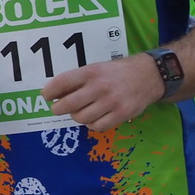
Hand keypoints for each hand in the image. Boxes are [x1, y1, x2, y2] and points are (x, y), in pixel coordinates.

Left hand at [43, 53, 163, 131]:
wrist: (148, 76)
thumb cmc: (117, 72)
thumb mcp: (97, 68)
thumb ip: (78, 80)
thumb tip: (55, 94)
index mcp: (91, 72)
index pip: (62, 82)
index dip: (49, 91)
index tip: (46, 96)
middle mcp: (100, 87)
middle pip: (68, 105)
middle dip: (57, 109)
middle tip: (57, 108)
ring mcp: (111, 102)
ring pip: (81, 118)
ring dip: (76, 116)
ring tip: (80, 111)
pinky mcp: (121, 114)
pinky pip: (97, 127)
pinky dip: (91, 125)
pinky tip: (94, 118)